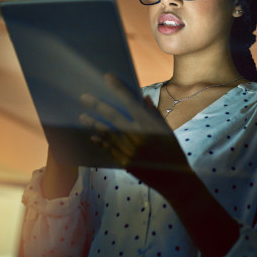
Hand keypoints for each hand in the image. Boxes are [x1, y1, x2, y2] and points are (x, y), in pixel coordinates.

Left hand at [79, 74, 191, 191]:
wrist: (174, 180)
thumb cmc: (172, 151)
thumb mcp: (166, 130)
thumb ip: (153, 113)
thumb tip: (142, 98)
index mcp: (149, 124)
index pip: (130, 101)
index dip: (118, 88)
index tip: (107, 77)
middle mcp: (137, 136)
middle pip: (113, 117)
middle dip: (97, 105)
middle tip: (84, 97)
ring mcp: (129, 150)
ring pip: (107, 133)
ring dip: (94, 123)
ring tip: (82, 116)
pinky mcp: (125, 162)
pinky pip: (109, 148)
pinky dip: (101, 141)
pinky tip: (93, 136)